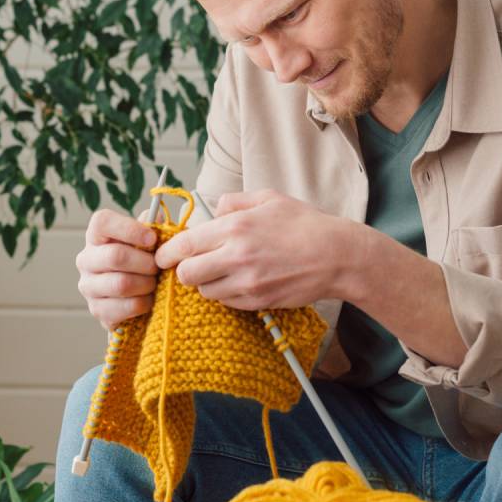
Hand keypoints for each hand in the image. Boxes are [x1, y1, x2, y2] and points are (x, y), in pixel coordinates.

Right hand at [76, 208, 158, 329]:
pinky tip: (148, 299)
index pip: (102, 222)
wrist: (133, 295)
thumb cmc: (141, 260)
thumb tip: (155, 217)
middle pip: (116, 256)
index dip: (130, 229)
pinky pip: (127, 307)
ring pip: (122, 284)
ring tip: (154, 283)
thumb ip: (151, 227)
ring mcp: (88, 287)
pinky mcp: (97, 310)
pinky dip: (144, 303)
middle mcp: (86, 260)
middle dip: (146, 263)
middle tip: (158, 267)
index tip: (153, 238)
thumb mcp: (145, 240)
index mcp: (96, 236)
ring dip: (146, 284)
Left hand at [154, 189, 354, 310]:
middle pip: (187, 275)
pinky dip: (227, 294)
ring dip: (207, 284)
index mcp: (235, 227)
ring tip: (223, 272)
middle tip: (193, 265)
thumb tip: (214, 209)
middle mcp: (236, 256)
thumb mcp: (269, 199)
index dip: (167, 253)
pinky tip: (241, 281)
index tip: (164, 255)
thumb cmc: (305, 224)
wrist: (337, 256)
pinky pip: (227, 303)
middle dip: (184, 271)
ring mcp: (247, 283)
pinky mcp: (258, 301)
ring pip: (205, 292)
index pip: (184, 245)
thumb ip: (235, 202)